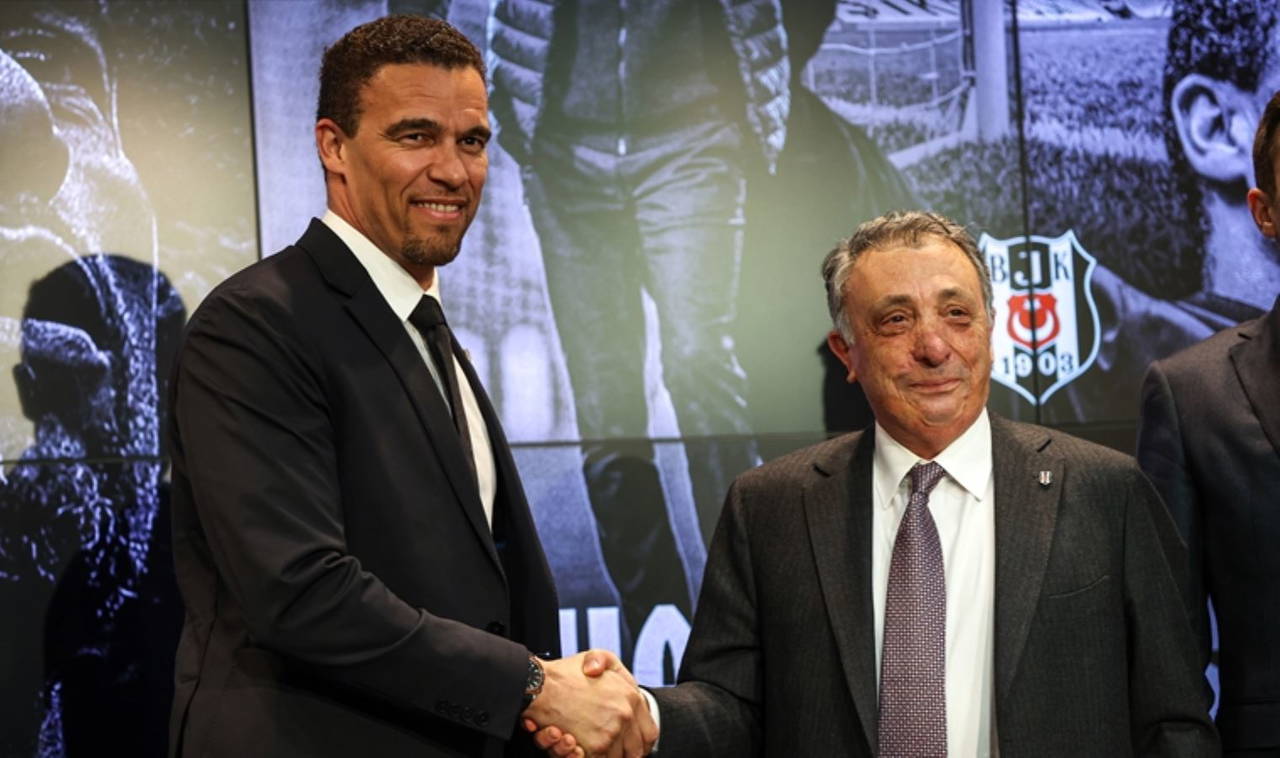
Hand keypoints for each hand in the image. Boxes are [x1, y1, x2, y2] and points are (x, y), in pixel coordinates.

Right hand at [521, 650, 656, 756]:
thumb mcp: (597, 656)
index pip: (649, 734)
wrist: (540, 685)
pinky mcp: (594, 748)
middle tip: (609, 748)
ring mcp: (611, 733)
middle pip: (635, 751)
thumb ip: (610, 664)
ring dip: (606, 756)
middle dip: (624, 753)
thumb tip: (604, 673)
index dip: (640, 743)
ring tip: (588, 746)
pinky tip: (579, 748)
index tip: (631, 745)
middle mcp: (625, 716)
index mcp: (631, 697)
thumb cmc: (565, 672)